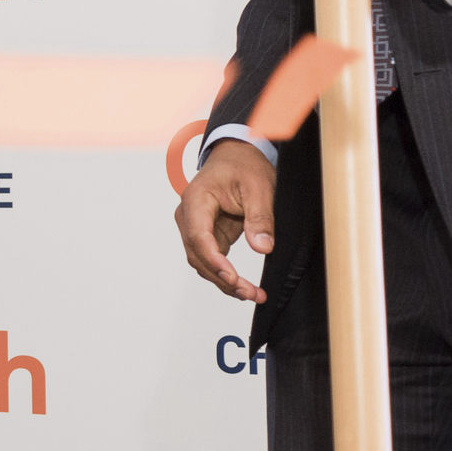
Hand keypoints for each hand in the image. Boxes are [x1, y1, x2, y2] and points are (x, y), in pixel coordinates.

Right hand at [176, 139, 275, 301]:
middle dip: (223, 278)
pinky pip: (212, 259)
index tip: (233, 278)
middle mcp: (189, 216)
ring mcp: (195, 227)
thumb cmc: (244, 166)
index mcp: (196, 200)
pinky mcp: (207, 235)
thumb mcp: (259, 187)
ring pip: (203, 262)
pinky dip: (226, 274)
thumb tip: (262, 248)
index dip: (214, 260)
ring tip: (252, 294)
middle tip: (250, 293)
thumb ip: (259, 218)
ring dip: (224, 281)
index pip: (198, 236)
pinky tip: (244, 286)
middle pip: (198, 255)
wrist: (237, 156)